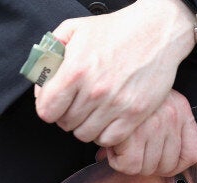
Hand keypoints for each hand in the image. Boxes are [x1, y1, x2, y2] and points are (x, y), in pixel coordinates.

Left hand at [35, 0, 195, 147]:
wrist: (156, 31)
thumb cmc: (116, 29)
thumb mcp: (74, 29)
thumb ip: (50, 53)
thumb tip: (40, 79)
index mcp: (75, 70)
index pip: (46, 111)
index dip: (48, 108)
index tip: (56, 103)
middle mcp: (94, 90)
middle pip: (66, 124)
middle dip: (67, 115)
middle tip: (77, 103)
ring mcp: (116, 104)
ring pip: (86, 134)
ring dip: (86, 125)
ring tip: (93, 111)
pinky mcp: (135, 113)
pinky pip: (110, 139)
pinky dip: (106, 133)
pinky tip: (108, 119)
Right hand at [99, 89, 196, 175]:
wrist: (107, 70)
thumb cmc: (126, 89)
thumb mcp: (154, 100)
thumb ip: (161, 130)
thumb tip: (147, 163)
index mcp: (181, 108)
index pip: (192, 155)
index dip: (174, 166)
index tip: (158, 163)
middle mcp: (171, 116)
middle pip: (167, 166)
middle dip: (146, 164)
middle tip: (131, 150)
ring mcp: (154, 124)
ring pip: (147, 168)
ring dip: (129, 161)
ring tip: (120, 142)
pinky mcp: (132, 132)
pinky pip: (129, 166)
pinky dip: (116, 160)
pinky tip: (112, 144)